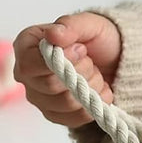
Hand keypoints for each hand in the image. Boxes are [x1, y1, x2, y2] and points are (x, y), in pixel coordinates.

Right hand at [12, 12, 121, 127]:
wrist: (115, 59)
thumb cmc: (97, 39)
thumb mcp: (89, 24)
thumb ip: (70, 26)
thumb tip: (53, 35)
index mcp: (26, 46)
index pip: (30, 64)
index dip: (60, 61)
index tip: (82, 50)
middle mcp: (27, 74)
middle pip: (51, 85)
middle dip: (81, 73)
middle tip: (91, 60)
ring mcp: (39, 97)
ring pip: (66, 103)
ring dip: (91, 88)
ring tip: (95, 73)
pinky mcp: (55, 114)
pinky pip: (75, 118)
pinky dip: (94, 104)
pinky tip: (98, 89)